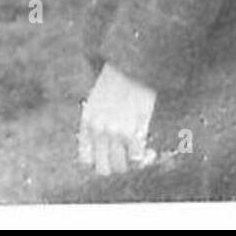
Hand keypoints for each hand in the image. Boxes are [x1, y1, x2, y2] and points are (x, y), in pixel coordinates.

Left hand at [77, 63, 157, 178]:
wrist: (129, 66)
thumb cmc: (115, 82)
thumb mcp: (96, 101)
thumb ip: (97, 122)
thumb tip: (105, 146)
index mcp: (87, 122)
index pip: (86, 160)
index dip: (99, 163)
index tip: (110, 158)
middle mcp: (98, 130)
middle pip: (104, 169)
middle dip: (117, 167)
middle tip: (127, 158)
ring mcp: (115, 132)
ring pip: (121, 167)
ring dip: (131, 165)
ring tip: (140, 155)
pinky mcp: (133, 130)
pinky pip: (136, 158)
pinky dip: (144, 158)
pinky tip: (149, 151)